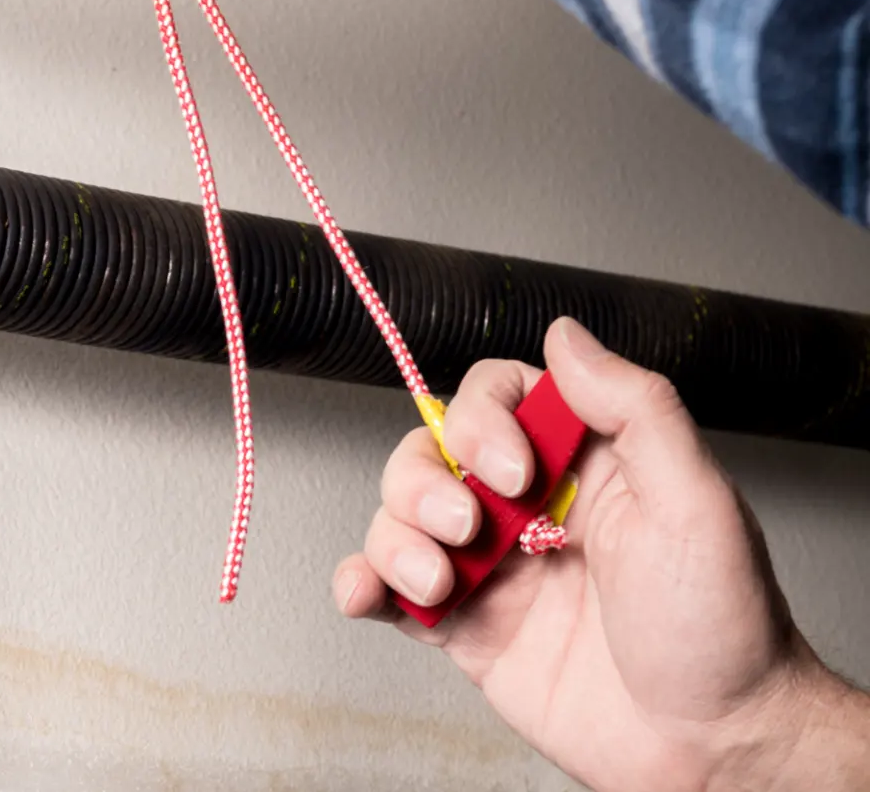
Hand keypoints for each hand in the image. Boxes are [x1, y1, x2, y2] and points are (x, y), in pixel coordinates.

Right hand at [334, 317, 869, 790]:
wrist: (714, 750)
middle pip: (430, 451)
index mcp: (580, 462)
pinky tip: (369, 592)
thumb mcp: (696, 502)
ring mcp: (492, 566)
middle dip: (427, 483)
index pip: (495, 396)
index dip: (483, 421)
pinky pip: (389, 590)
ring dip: (398, 538)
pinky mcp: (466, 628)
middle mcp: (528, 506)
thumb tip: (566, 335)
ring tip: (440, 580)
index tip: (515, 472)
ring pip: (400, 515)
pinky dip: (362, 584)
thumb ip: (635, 408)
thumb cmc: (723, 631)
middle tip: (471, 526)